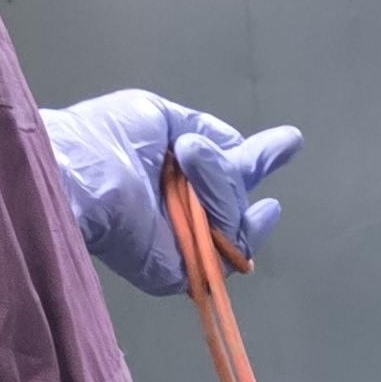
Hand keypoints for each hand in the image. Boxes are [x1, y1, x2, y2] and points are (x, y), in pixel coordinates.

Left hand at [39, 90, 304, 296]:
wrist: (88, 178)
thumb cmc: (109, 139)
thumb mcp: (156, 112)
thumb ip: (201, 126)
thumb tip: (236, 146)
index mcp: (177, 168)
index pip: (226, 165)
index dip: (261, 156)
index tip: (292, 141)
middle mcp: (186, 205)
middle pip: (236, 193)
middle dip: (245, 171)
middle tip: (246, 150)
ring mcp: (188, 239)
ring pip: (237, 220)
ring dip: (224, 189)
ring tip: (192, 163)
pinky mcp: (186, 269)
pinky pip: (229, 253)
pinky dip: (231, 225)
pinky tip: (252, 210)